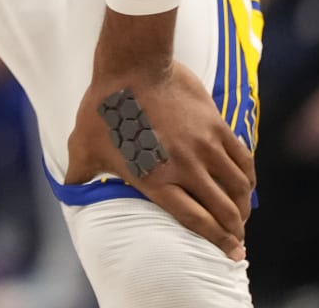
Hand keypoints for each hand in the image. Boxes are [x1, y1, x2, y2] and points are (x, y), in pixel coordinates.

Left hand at [66, 62, 254, 259]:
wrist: (131, 66)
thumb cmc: (104, 109)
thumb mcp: (84, 147)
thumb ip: (79, 175)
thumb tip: (69, 192)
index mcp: (155, 179)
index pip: (195, 220)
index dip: (217, 240)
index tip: (232, 253)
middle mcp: (185, 168)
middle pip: (222, 209)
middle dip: (234, 230)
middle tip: (238, 240)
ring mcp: (204, 146)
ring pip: (237, 185)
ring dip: (243, 205)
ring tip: (241, 214)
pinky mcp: (216, 125)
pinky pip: (242, 157)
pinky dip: (248, 175)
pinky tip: (247, 183)